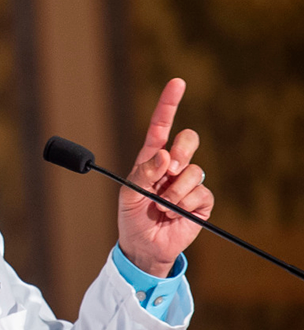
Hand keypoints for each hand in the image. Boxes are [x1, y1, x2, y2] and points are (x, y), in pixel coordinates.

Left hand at [118, 78, 214, 276]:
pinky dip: (184, 206)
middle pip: (188, 140)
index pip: (161, 126)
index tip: (177, 82)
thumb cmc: (133, 218)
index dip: (169, 104)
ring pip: (193, 171)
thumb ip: (143, 174)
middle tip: (168, 170)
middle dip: (181, 150)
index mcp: (151, 159)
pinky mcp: (201, 201)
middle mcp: (172, 166)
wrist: (144, 246)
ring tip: (162, 206)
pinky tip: (175, 215)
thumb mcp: (129, 195)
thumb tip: (164, 156)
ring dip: (174, 191)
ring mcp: (188, 183)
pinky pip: (200, 193)